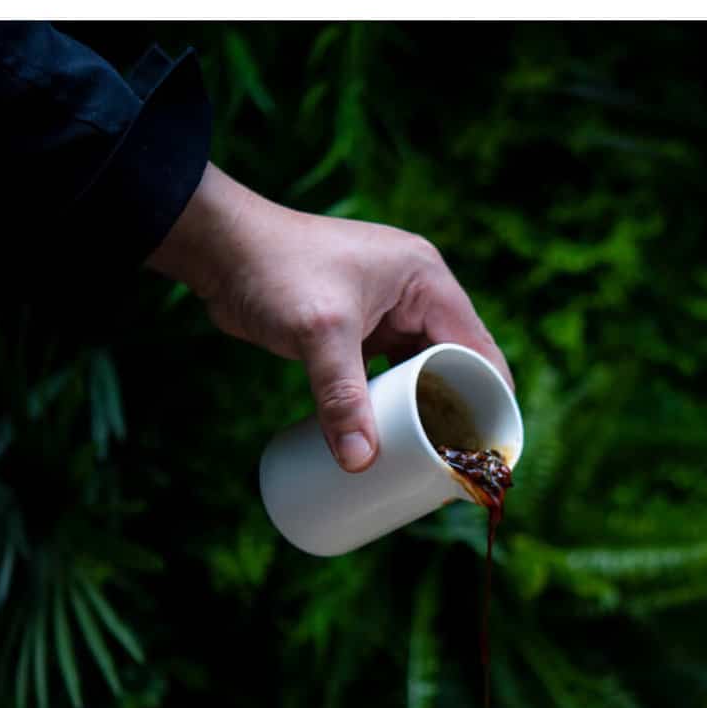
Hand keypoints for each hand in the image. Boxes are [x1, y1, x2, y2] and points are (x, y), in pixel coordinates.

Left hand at [148, 164, 509, 471]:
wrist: (215, 246)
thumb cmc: (272, 268)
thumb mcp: (318, 332)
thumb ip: (341, 396)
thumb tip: (359, 462)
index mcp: (426, 281)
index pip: (479, 348)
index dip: (491, 398)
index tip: (490, 448)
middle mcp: (416, 293)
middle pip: (455, 363)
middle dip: (458, 410)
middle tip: (456, 461)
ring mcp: (388, 310)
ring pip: (422, 370)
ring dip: (425, 408)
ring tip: (430, 456)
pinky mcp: (359, 326)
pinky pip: (390, 371)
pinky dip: (393, 400)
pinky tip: (393, 433)